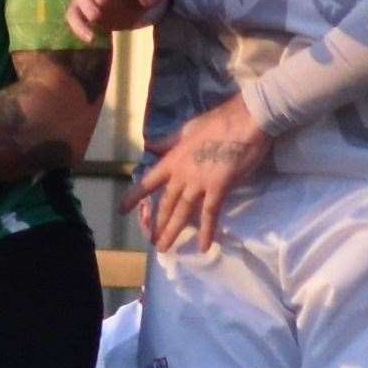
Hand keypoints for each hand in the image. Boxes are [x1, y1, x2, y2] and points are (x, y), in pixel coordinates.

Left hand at [121, 94, 269, 252]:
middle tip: (153, 241)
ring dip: (173, 231)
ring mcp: (199, 182)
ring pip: (182, 211)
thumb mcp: (188, 128)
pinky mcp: (218, 188)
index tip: (121, 210)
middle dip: (158, 223)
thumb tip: (150, 146)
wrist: (245, 119)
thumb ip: (168, 140)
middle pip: (166, 202)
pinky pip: (210, 214)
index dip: (134, 196)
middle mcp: (182, 173)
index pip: (148, 181)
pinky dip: (207, 231)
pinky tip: (203, 246)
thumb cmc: (218, 121)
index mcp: (173, 158)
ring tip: (164, 247)